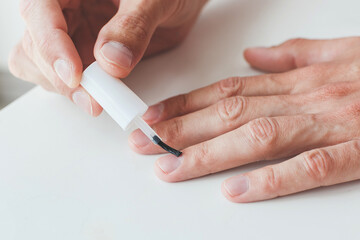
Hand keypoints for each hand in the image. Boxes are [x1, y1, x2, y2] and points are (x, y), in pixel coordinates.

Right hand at [9, 0, 206, 115]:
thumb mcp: (155, 0)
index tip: (74, 74)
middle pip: (35, 43)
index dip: (50, 44)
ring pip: (42, 63)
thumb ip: (134, 26)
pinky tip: (97, 96)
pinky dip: (76, 91)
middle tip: (92, 99)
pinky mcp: (84, 53)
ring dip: (64, 87)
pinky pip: (65, 76)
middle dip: (60, 76)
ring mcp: (73, 32)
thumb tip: (111, 61)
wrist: (180, 2)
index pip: (40, 10)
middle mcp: (66, 8)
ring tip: (96, 101)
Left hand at [128, 37, 359, 202]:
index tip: (155, 115)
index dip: (187, 102)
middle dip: (182, 130)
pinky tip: (234, 192)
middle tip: (144, 143)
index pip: (228, 89)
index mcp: (300, 79)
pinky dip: (271, 180)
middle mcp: (307, 99)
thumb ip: (294, 55)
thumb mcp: (341, 52)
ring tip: (171, 168)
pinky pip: (309, 168)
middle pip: (230, 113)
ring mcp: (331, 125)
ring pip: (257, 138)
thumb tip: (253, 57)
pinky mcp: (358, 153)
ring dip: (210, 154)